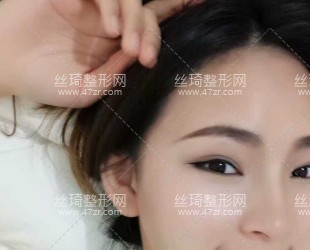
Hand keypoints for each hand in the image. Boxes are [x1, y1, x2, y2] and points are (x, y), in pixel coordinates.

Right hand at [0, 0, 198, 106]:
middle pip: (146, 13)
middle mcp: (108, 22)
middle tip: (144, 56)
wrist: (6, 65)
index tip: (200, 7)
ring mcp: (90, 6)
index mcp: (115, 46)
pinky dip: (109, 3)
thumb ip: (114, 75)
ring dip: (133, 19)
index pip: (150, 28)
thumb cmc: (46, 82)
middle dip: (151, 32)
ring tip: (123, 42)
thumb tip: (139, 55)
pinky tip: (108, 27)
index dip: (175, 13)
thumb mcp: (87, 91)